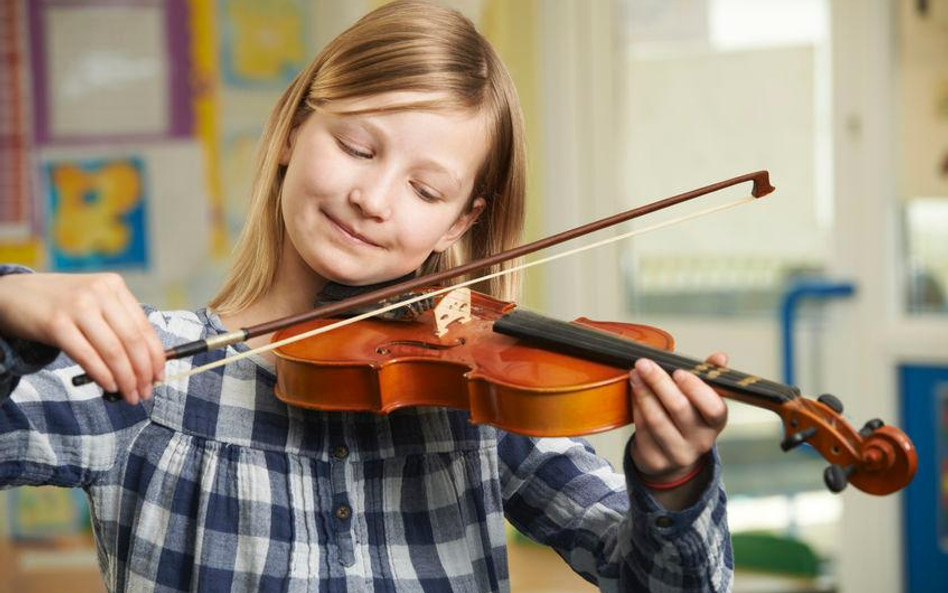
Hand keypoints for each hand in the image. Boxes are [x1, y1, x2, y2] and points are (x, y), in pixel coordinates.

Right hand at [0, 272, 163, 404]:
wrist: (12, 295)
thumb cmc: (59, 304)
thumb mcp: (93, 303)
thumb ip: (118, 324)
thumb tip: (146, 362)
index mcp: (114, 286)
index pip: (144, 326)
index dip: (156, 356)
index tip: (160, 376)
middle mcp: (99, 292)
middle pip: (132, 340)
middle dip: (143, 372)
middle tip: (145, 392)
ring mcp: (77, 306)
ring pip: (113, 350)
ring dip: (125, 378)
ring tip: (130, 395)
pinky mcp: (56, 324)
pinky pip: (87, 356)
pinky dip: (103, 375)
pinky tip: (110, 386)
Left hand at [629, 353, 728, 484]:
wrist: (671, 457)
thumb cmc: (686, 420)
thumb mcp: (700, 399)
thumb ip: (708, 376)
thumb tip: (720, 357)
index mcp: (715, 423)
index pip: (714, 408)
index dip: (696, 389)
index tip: (678, 371)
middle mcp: (701, 441)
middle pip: (679, 409)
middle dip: (659, 382)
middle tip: (644, 364)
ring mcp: (678, 454)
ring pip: (657, 420)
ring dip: (643, 393)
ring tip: (635, 375)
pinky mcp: (656, 460)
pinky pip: (642, 430)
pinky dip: (636, 408)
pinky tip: (634, 393)